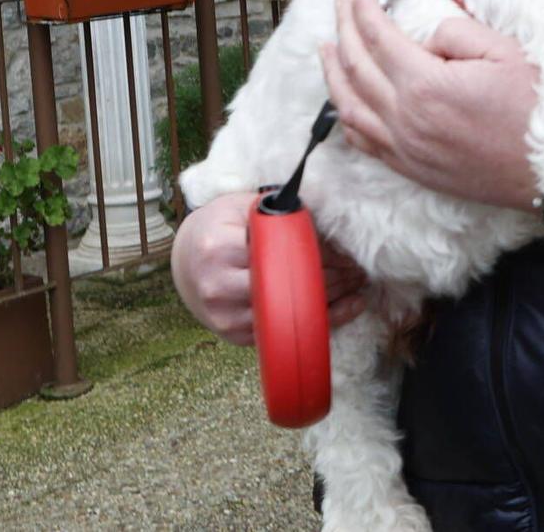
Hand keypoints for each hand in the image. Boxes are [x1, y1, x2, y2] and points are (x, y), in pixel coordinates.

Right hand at [171, 190, 368, 344]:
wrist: (186, 261)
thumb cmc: (220, 226)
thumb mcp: (242, 206)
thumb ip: (279, 211)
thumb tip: (330, 221)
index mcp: (219, 248)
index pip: (281, 256)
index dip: (319, 255)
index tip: (346, 251)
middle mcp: (218, 287)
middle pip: (287, 289)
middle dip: (331, 279)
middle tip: (358, 268)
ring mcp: (225, 318)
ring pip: (288, 316)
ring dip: (329, 302)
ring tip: (356, 283)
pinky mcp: (234, 337)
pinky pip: (283, 333)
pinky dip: (316, 322)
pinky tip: (345, 306)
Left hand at [321, 0, 540, 209]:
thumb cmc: (536, 108)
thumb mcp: (503, 51)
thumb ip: (455, 35)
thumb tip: (425, 42)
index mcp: (426, 84)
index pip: (379, 38)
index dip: (363, 10)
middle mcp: (405, 118)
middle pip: (357, 68)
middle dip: (343, 31)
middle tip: (340, 7)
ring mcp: (405, 148)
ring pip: (349, 107)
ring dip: (333, 74)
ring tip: (326, 49)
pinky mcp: (412, 169)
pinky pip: (363, 141)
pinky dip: (346, 117)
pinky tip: (343, 103)